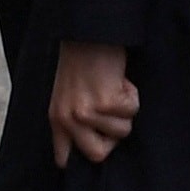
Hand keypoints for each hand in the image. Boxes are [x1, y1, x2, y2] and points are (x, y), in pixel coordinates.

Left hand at [47, 40, 136, 167]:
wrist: (89, 32)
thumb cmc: (82, 60)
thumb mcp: (68, 95)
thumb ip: (76, 121)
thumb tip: (98, 144)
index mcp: (57, 119)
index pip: (64, 158)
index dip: (84, 156)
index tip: (96, 148)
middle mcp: (68, 119)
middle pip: (98, 155)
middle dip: (113, 137)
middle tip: (113, 115)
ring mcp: (86, 112)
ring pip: (122, 131)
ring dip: (126, 110)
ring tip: (114, 87)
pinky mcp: (105, 102)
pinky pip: (132, 111)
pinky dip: (132, 94)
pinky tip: (120, 79)